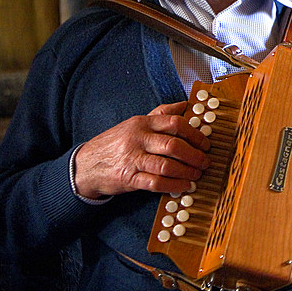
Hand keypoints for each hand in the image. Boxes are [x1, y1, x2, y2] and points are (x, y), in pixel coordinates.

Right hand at [72, 101, 210, 198]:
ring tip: (197, 175)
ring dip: (187, 172)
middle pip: (173, 145)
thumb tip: (184, 104)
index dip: (195, 134)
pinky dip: (173, 185)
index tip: (206, 143)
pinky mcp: (128, 178)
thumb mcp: (135, 124)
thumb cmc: (116, 144)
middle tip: (205, 162)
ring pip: (166, 166)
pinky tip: (184, 186)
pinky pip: (155, 183)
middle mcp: (138, 139)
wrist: (86, 165)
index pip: (175, 123)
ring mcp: (132, 159)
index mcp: (142, 123)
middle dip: (194, 155)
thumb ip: (160, 114)